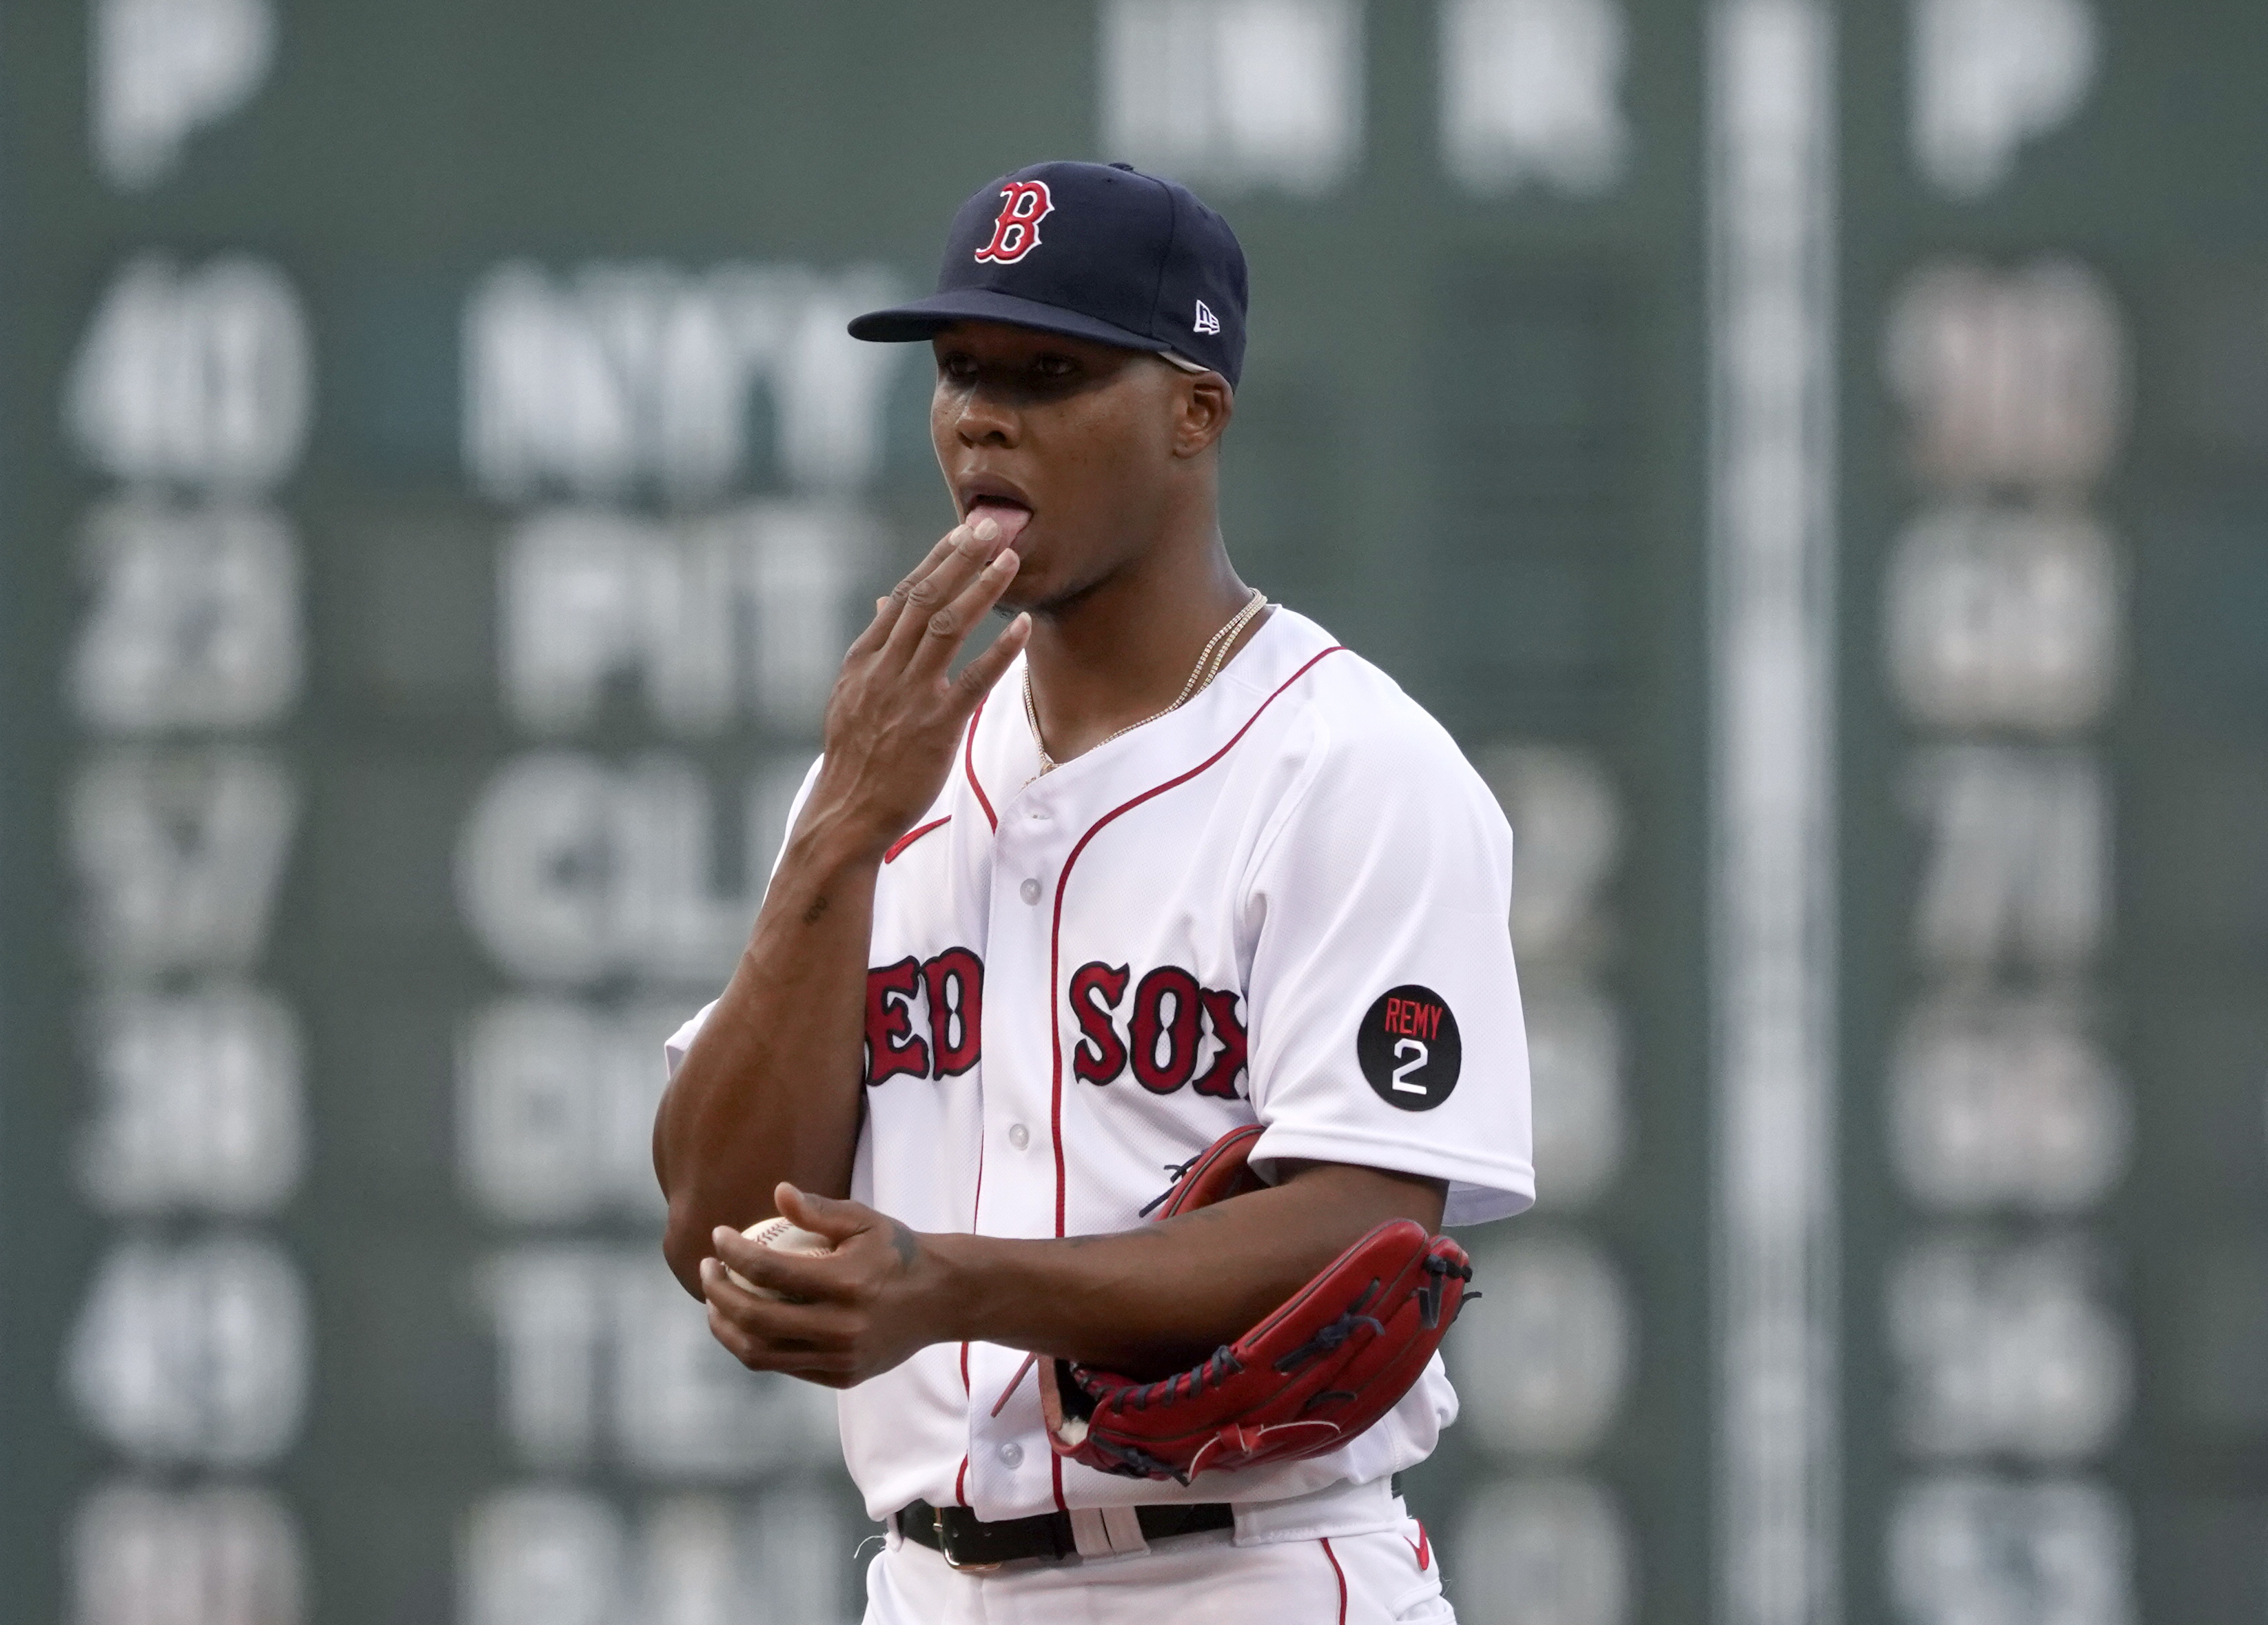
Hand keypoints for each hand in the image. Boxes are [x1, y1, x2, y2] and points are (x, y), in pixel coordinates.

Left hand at [699, 1184, 948, 1388]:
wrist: (941, 1299)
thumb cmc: (898, 1252)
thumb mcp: (866, 1220)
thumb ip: (821, 1209)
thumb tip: (777, 1192)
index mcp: (848, 1284)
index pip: (770, 1271)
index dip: (733, 1253)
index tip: (717, 1237)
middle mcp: (843, 1328)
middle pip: (755, 1319)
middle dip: (718, 1293)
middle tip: (708, 1270)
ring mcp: (842, 1359)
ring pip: (761, 1354)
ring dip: (727, 1328)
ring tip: (716, 1302)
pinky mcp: (843, 1378)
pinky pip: (785, 1366)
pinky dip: (757, 1345)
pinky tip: (747, 1322)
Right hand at [804, 517, 1029, 861]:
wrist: (845, 813)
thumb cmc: (856, 756)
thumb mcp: (851, 695)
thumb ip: (874, 647)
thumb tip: (885, 601)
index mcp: (864, 659)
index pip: (904, 597)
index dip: (936, 561)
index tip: (961, 533)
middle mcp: (884, 670)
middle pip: (925, 600)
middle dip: (960, 559)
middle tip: (991, 526)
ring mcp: (909, 696)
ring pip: (947, 628)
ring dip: (981, 589)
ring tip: (1010, 559)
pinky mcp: (934, 728)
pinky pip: (972, 681)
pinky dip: (999, 651)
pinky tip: (1023, 628)